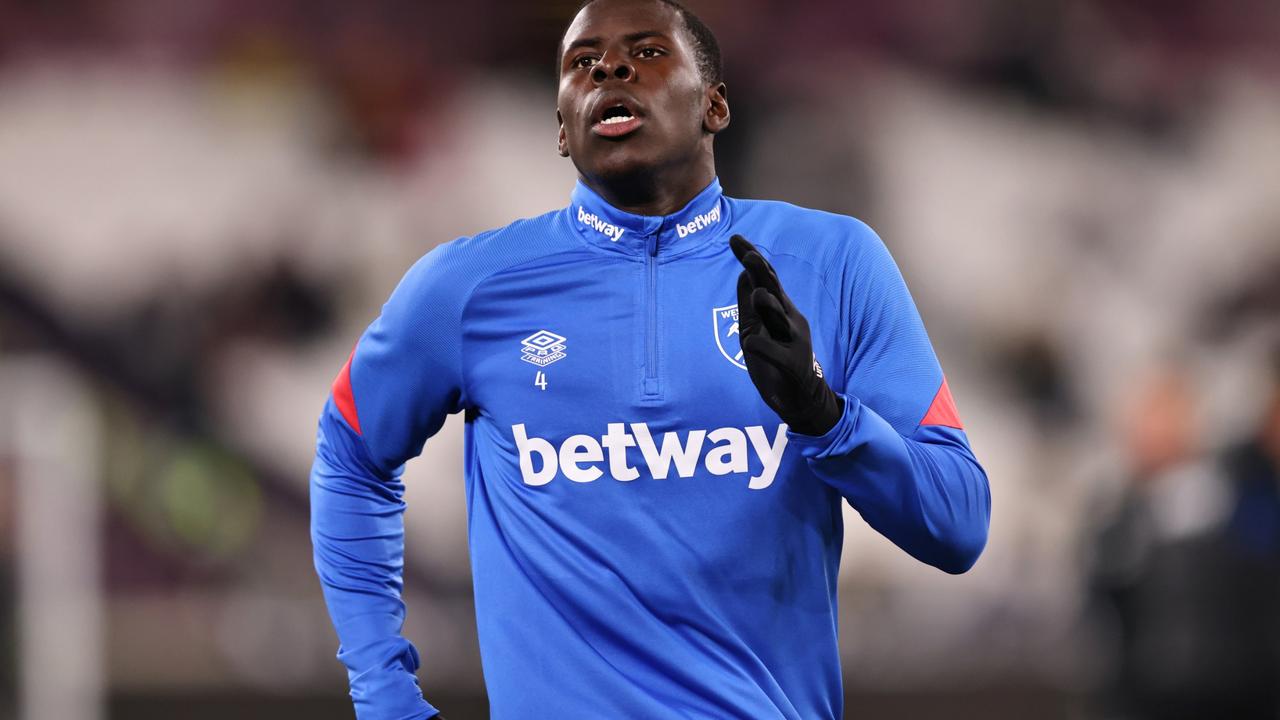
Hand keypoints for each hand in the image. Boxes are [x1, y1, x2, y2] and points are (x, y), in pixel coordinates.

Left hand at [731, 234, 842, 435]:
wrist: (801, 396)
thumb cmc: (776, 358)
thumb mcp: (756, 329)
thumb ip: (749, 304)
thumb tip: (742, 274)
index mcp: (780, 308)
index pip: (765, 277)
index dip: (751, 257)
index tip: (735, 238)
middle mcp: (789, 318)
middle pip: (774, 289)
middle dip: (763, 273)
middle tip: (748, 257)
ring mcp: (793, 340)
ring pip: (780, 317)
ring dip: (769, 305)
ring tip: (759, 294)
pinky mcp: (791, 364)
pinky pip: (772, 351)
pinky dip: (760, 346)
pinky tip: (750, 344)